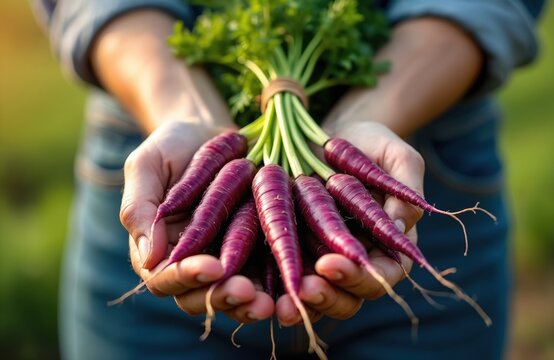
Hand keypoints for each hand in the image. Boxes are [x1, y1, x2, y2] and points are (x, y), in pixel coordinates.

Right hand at [121, 121, 274, 322]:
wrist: (212, 132)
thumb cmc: (173, 147)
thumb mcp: (148, 166)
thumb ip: (139, 208)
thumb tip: (149, 259)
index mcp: (159, 250)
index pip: (165, 278)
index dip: (186, 277)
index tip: (211, 267)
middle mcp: (192, 262)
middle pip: (201, 297)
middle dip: (223, 297)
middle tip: (246, 292)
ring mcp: (226, 260)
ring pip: (234, 296)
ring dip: (251, 304)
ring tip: (270, 302)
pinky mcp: (256, 251)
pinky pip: (267, 278)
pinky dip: (278, 286)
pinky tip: (294, 287)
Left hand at [276, 121, 423, 324]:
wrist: (328, 136)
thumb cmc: (370, 145)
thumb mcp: (395, 156)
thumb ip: (406, 188)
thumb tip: (401, 225)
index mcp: (387, 246)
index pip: (382, 275)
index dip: (360, 278)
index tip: (331, 264)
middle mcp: (354, 261)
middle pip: (347, 298)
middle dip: (326, 297)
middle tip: (304, 288)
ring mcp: (320, 259)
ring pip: (315, 297)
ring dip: (298, 302)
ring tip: (280, 302)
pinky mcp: (292, 251)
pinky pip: (283, 276)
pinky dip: (272, 287)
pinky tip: (254, 290)